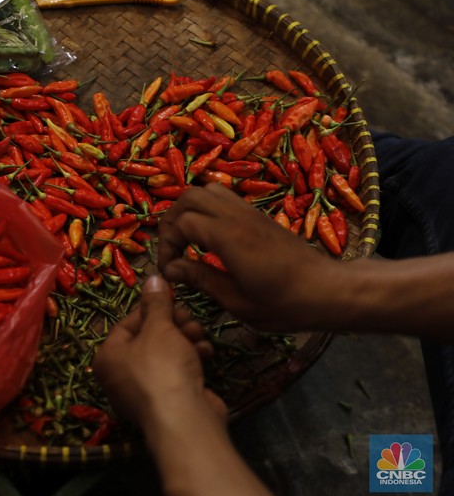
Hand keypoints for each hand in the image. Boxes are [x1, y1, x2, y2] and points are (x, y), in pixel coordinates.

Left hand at [93, 274, 225, 429]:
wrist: (185, 419)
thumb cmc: (162, 367)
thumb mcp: (159, 327)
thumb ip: (156, 303)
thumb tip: (152, 277)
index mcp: (108, 357)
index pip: (126, 324)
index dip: (151, 309)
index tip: (170, 300)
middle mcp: (120, 376)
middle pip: (148, 339)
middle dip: (173, 325)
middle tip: (188, 317)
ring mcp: (144, 392)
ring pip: (166, 355)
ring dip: (186, 340)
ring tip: (199, 334)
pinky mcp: (167, 402)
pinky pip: (176, 373)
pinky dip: (191, 360)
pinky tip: (205, 353)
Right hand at [158, 183, 337, 330]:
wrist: (328, 291)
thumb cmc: (284, 304)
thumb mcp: (237, 301)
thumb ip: (201, 279)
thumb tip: (170, 269)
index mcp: (228, 238)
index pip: (182, 223)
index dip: (167, 245)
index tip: (169, 270)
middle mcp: (237, 217)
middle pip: (189, 197)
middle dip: (171, 220)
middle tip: (171, 250)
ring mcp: (249, 212)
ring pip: (207, 190)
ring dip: (189, 210)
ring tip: (187, 240)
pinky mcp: (258, 216)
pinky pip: (225, 198)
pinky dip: (207, 209)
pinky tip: (209, 237)